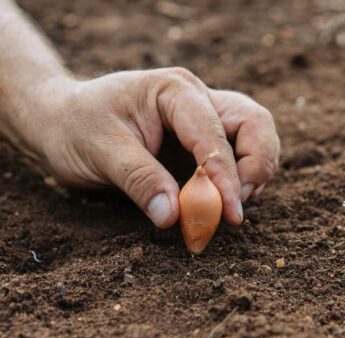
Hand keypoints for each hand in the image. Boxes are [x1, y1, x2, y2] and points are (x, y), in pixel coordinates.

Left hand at [21, 68, 279, 227]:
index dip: (225, 178)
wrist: (64, 122)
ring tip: (230, 206)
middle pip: (254, 123)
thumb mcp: (100, 152)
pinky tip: (222, 200)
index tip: (228, 215)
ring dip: (254, 173)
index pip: (214, 134)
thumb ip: (140, 180)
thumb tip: (174, 216)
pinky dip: (240, 178)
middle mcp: (198, 98)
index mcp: (174, 91)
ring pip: (257, 136)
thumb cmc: (77, 129)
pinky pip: (240, 154)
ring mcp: (205, 116)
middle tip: (236, 207)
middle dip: (256, 166)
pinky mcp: (204, 139)